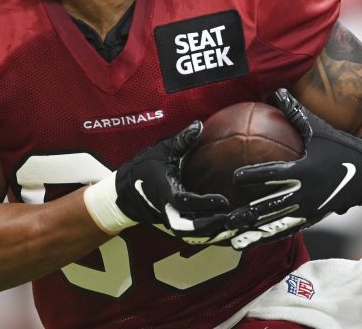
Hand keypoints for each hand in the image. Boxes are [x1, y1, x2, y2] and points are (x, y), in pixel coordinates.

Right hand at [83, 122, 237, 242]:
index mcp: (164, 191)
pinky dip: (209, 235)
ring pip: (191, 236)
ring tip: (235, 228)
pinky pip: (192, 235)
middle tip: (232, 220)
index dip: (204, 203)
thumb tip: (199, 126)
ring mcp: (170, 220)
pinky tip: (226, 230)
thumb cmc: (145, 168)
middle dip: (211, 227)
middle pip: (188, 228)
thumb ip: (181, 141)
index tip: (223, 201)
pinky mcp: (175, 225)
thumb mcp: (162, 151)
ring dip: (212, 234)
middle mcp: (167, 210)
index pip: (184, 202)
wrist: (126, 190)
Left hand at [227, 89, 361, 248]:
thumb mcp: (318, 128)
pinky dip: (270, 236)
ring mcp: (310, 209)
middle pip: (272, 206)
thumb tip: (276, 90)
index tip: (234, 176)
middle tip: (226, 218)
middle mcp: (306, 193)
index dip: (254, 174)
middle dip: (249, 214)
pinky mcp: (314, 218)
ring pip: (277, 225)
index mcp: (304, 171)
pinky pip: (288, 230)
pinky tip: (252, 242)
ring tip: (233, 240)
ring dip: (255, 233)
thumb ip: (295, 111)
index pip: (274, 174)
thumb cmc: (340, 145)